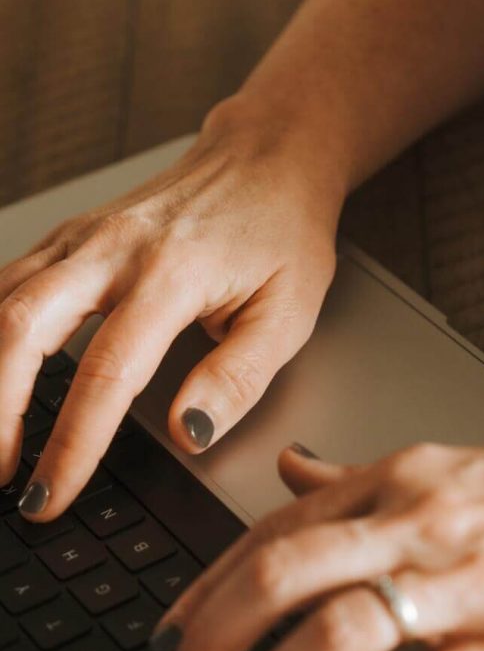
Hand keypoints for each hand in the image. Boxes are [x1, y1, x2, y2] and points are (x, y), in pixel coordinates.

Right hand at [0, 97, 341, 518]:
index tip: (51, 493)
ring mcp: (86, 236)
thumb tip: (189, 434)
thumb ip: (236, 378)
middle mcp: (116, 248)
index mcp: (174, 274)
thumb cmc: (283, 232)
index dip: (73, 443)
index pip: (108, 373)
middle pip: (22, 327)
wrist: (268, 157)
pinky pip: (11, 282)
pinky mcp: (73, 236)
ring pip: (3, 302)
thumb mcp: (288, 314)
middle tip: (2, 474)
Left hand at [151, 434, 483, 650]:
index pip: (273, 530)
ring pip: (340, 630)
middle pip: (285, 572)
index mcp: (395, 483)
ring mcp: (466, 583)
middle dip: (215, 633)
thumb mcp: (438, 469)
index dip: (207, 585)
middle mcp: (417, 525)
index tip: (171, 628)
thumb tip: (291, 470)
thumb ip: (356, 477)